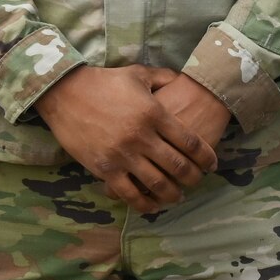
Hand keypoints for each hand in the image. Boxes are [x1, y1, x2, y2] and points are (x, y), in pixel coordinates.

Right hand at [35, 65, 218, 212]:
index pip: (189, 141)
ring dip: (172, 194)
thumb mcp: (138, 74)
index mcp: (154, 113)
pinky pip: (129, 193)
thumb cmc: (104, 81)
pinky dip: (144, 204)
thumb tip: (183, 79)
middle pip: (177, 165)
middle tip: (198, 182)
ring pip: (156, 183)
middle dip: (193, 178)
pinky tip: (152, 206)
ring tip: (178, 197)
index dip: (205, 156)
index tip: (213, 164)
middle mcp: (142, 137)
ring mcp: (123, 155)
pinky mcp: (105, 169)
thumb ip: (164, 78)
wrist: (66, 93)